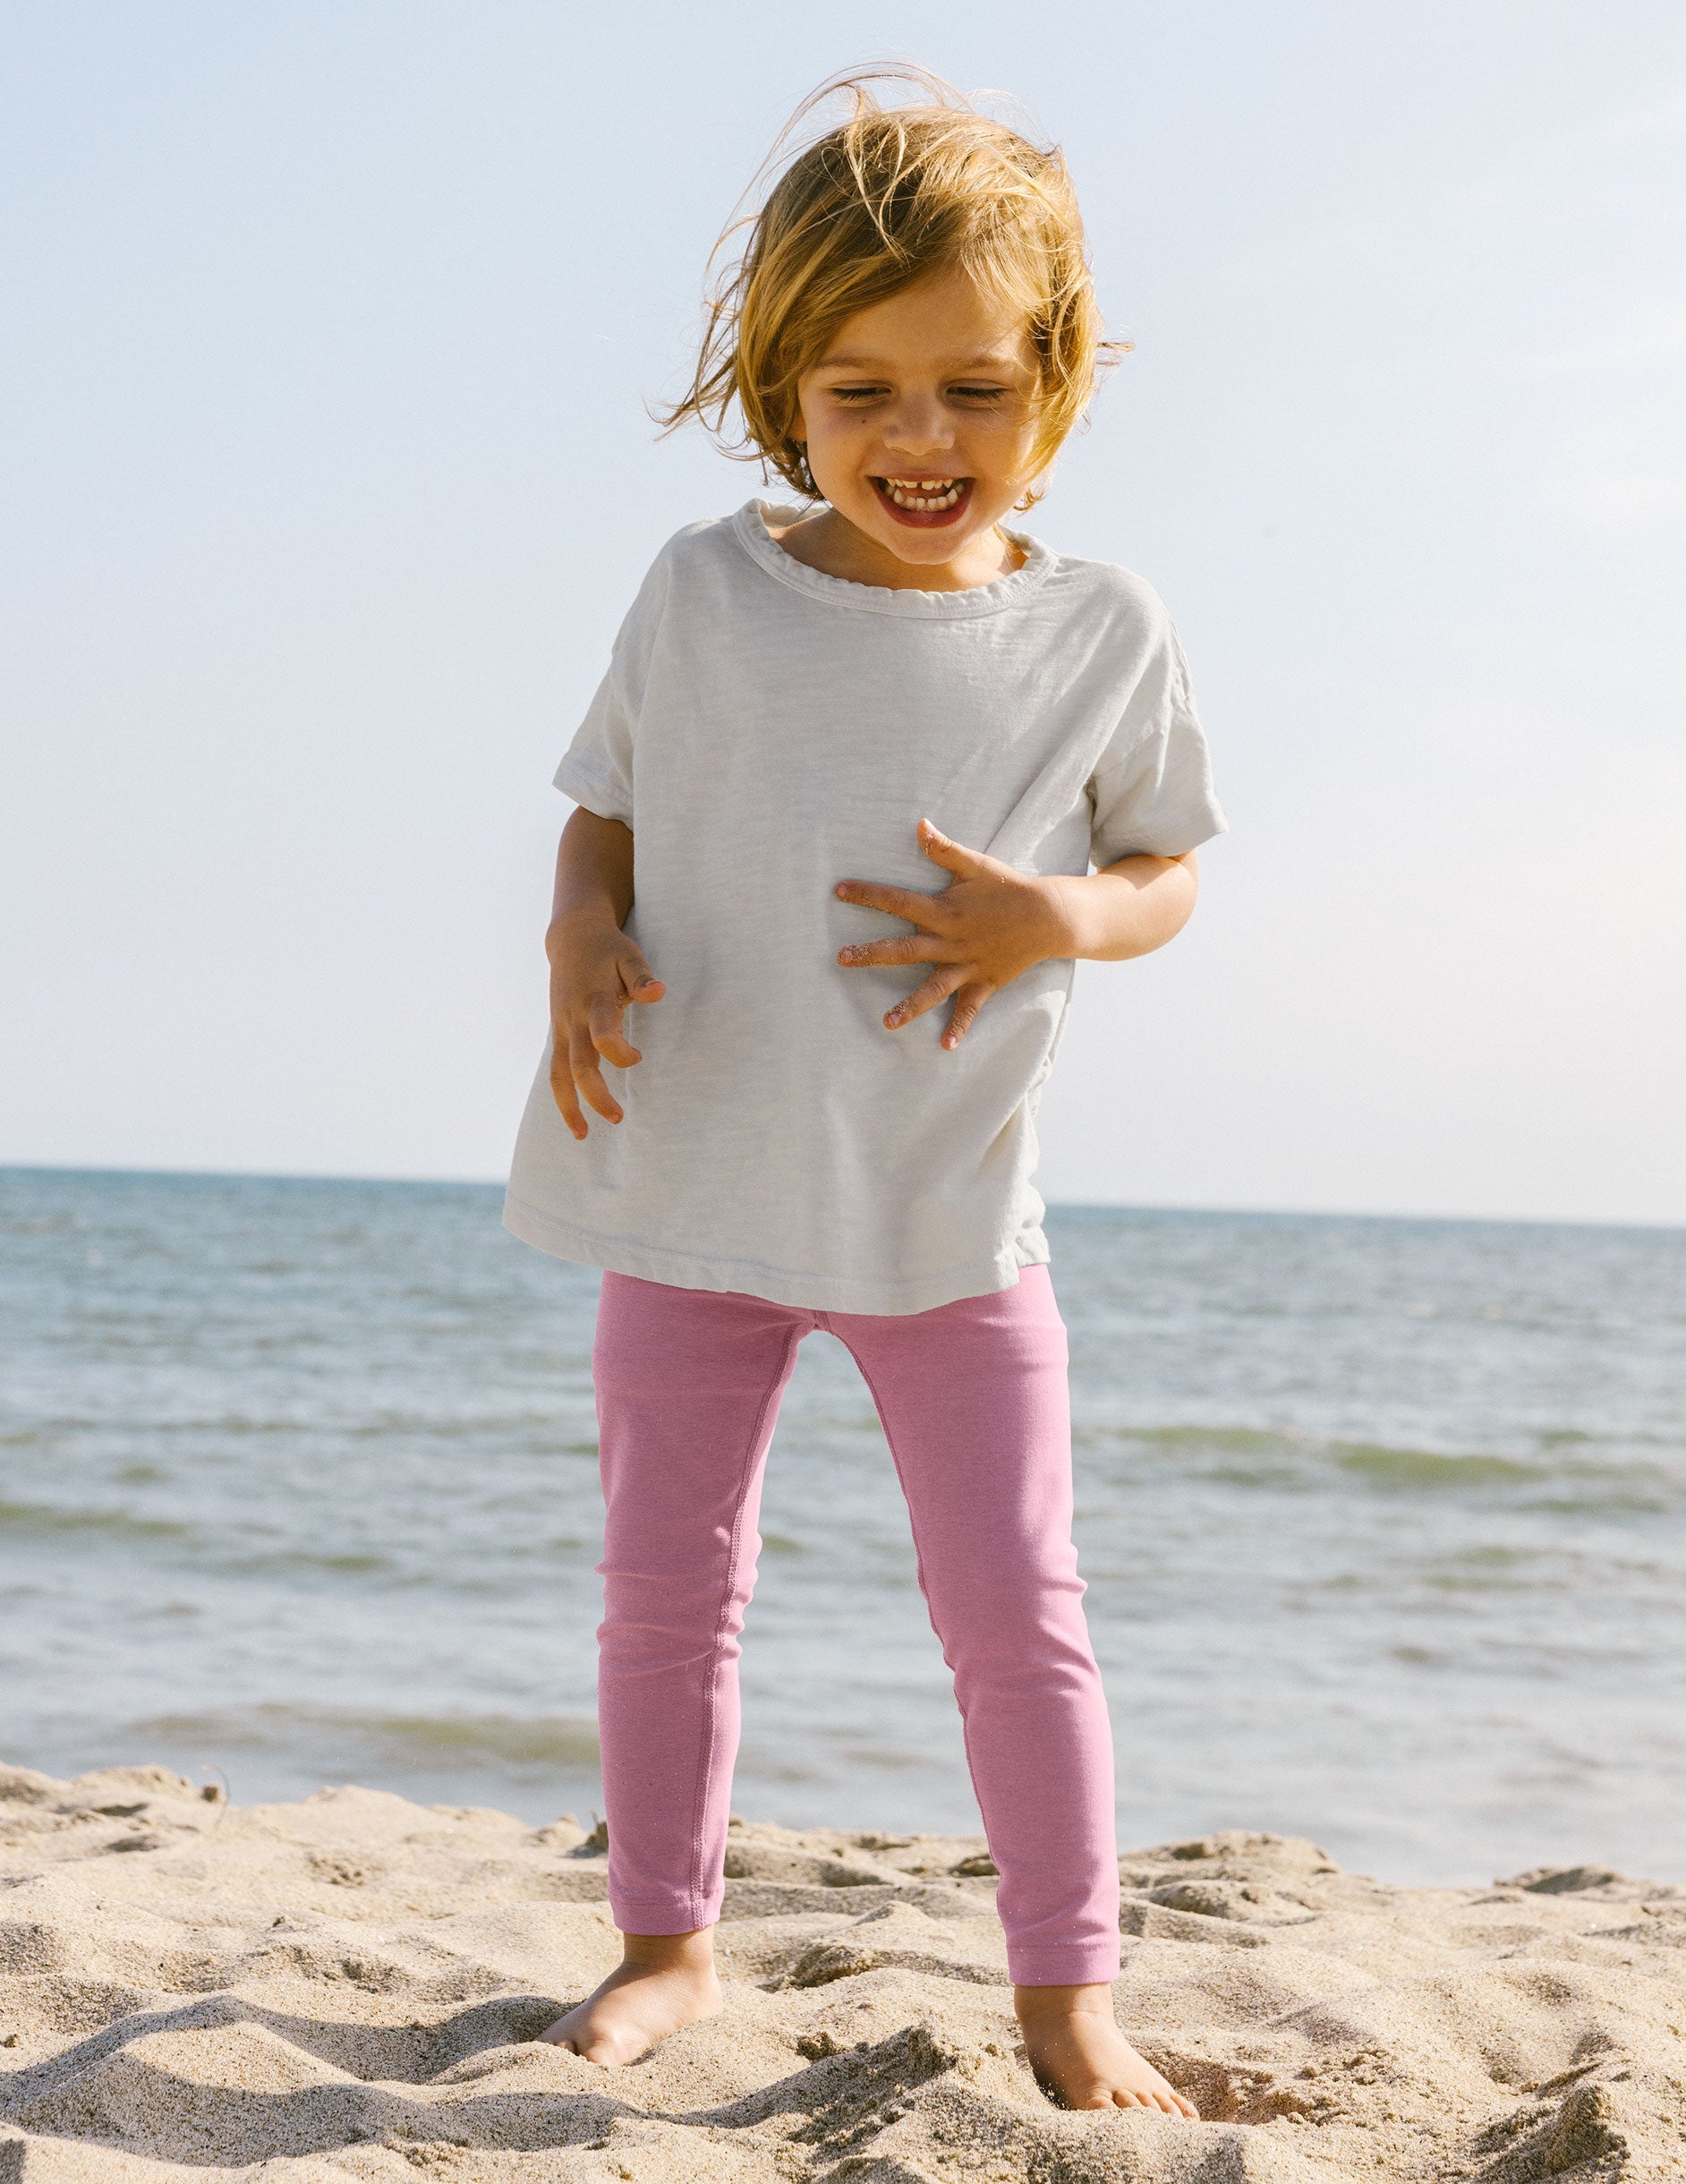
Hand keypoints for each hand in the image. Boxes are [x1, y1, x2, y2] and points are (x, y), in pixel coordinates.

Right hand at [547, 913, 664, 1137]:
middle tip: (618, 1119)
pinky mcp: (558, 1034)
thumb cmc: (608, 949)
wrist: (570, 939)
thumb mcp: (629, 955)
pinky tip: (575, 1120)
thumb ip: (642, 977)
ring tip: (582, 1135)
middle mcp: (573, 1019)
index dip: (620, 1053)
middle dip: (596, 1096)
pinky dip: (563, 1097)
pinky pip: (556, 1071)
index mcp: (593, 1000)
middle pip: (579, 1066)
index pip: (601, 1035)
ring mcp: (561, 1029)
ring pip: (558, 1075)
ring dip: (569, 1107)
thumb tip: (658, 993)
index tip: (638, 1055)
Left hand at [834, 819, 1076, 1048]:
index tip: (838, 890)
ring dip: (910, 1006)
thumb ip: (944, 849)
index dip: (868, 895)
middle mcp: (951, 941)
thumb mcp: (975, 865)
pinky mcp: (984, 982)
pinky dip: (960, 1027)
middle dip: (871, 954)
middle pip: (905, 950)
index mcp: (944, 911)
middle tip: (840, 959)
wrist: (1048, 916)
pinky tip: (945, 1045)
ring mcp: (967, 965)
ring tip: (886, 1023)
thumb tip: (919, 824)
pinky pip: (970, 1008)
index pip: (898, 901)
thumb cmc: (1007, 887)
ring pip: (933, 988)